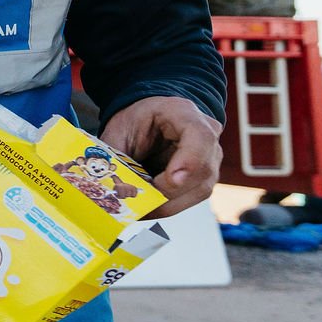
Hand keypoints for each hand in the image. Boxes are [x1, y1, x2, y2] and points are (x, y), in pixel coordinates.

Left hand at [99, 96, 221, 217]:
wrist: (148, 121)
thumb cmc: (135, 122)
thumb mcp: (119, 131)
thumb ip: (117, 157)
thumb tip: (112, 189)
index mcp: (184, 113)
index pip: (200, 136)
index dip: (189, 161)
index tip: (171, 180)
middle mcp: (207, 135)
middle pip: (202, 171)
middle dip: (169, 192)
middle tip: (138, 201)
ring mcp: (210, 158)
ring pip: (199, 190)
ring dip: (166, 204)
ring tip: (136, 207)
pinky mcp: (204, 178)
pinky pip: (190, 199)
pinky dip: (166, 206)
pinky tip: (145, 206)